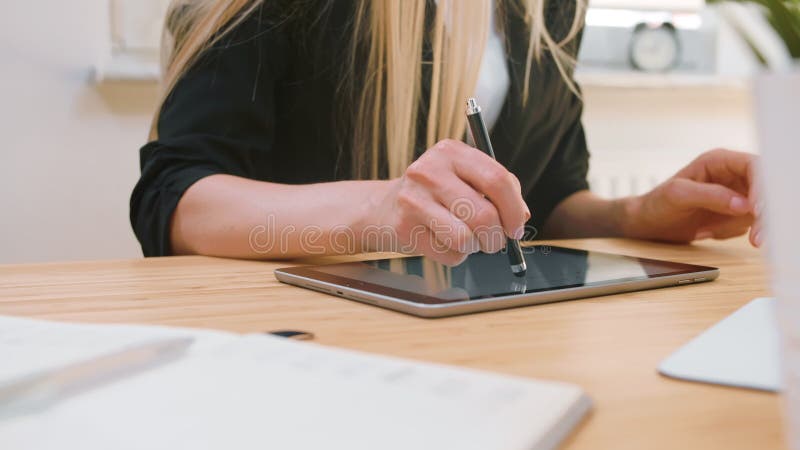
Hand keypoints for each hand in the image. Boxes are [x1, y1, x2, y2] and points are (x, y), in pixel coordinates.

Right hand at [365, 139, 529, 264]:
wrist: (385, 207)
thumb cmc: (436, 195)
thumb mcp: (466, 179)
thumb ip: (500, 190)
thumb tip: (521, 217)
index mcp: (451, 151)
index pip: (497, 179)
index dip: (514, 209)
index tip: (516, 227)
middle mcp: (429, 170)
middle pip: (484, 215)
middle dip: (497, 238)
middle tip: (494, 243)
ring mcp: (413, 198)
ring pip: (465, 239)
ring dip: (474, 247)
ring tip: (465, 239)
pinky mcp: (404, 227)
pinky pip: (447, 253)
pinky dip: (454, 255)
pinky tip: (442, 242)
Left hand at [623, 149, 761, 246]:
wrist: (647, 224)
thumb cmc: (657, 204)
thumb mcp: (678, 196)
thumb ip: (710, 196)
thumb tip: (743, 204)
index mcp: (719, 161)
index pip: (754, 167)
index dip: (762, 187)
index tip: (757, 210)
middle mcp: (731, 176)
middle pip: (765, 190)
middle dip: (762, 214)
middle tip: (757, 237)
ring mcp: (735, 195)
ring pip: (759, 211)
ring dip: (740, 226)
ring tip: (707, 230)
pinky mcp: (733, 214)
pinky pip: (746, 225)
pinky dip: (729, 233)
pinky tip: (707, 231)